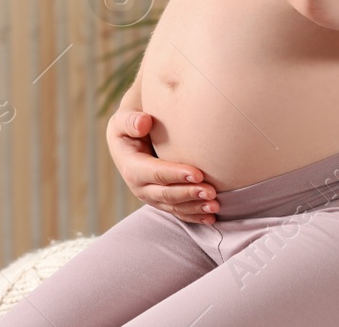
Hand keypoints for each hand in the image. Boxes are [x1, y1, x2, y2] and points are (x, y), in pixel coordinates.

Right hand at [106, 109, 219, 223]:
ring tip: (215, 206)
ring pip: (174, 206)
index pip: (155, 173)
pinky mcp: (162, 201)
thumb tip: (143, 123)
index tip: (197, 173)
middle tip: (211, 192)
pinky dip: (195, 216)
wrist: (131, 137)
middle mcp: (140, 187)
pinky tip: (211, 218)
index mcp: (132, 167)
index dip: (176, 174)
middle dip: (189, 194)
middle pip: (166, 194)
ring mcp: (152, 196)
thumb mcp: (124, 119)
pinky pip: (179, 212)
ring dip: (195, 208)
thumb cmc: (131, 124)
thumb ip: (131, 120)